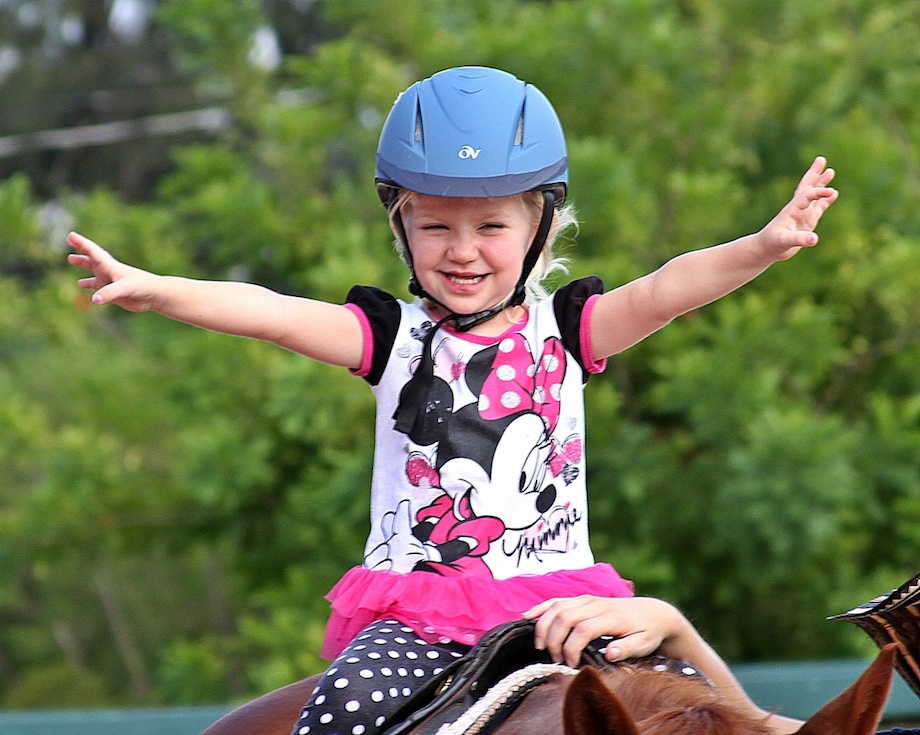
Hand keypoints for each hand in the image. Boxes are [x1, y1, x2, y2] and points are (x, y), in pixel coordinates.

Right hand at [67, 231, 160, 311]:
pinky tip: (81, 284)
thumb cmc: (142, 287)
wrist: (154, 295)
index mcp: (110, 266)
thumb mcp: (124, 288)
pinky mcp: (113, 293)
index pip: (93, 252)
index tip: (71, 235)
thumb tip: (95, 300)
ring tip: (71, 259)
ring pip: (93, 272)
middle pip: (91, 258)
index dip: (81, 243)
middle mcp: (109, 272)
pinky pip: (97, 288)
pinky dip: (89, 286)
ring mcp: (110, 282)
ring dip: (83, 265)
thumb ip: (109, 293)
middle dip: (80, 250)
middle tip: (70, 240)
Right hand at [522, 595, 684, 667]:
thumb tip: (609, 653)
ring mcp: (587, 599)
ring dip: (544, 626)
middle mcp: (595, 605)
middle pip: (564, 617)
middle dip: (553, 640)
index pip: (582, 630)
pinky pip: (557, 600)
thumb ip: (626, 648)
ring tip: (540, 646)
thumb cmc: (647, 631)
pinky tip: (528, 616)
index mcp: (610, 617)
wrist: (653, 612)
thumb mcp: (644, 644)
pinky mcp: (582, 599)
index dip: (571, 648)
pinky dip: (541, 608)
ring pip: (557, 607)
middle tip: (554, 659)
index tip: (570, 665)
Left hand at [755, 156, 837, 261]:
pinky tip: (834, 194)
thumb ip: (799, 239)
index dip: (819, 192)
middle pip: (806, 187)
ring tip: (830, 171)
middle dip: (814, 174)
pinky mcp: (806, 221)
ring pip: (813, 195)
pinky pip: (818, 207)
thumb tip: (814, 239)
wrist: (765, 249)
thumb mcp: (785, 242)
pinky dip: (826, 200)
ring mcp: (802, 214)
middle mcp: (798, 209)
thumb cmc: (772, 244)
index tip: (831, 192)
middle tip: (821, 159)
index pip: (806, 195)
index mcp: (792, 210)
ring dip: (821, 184)